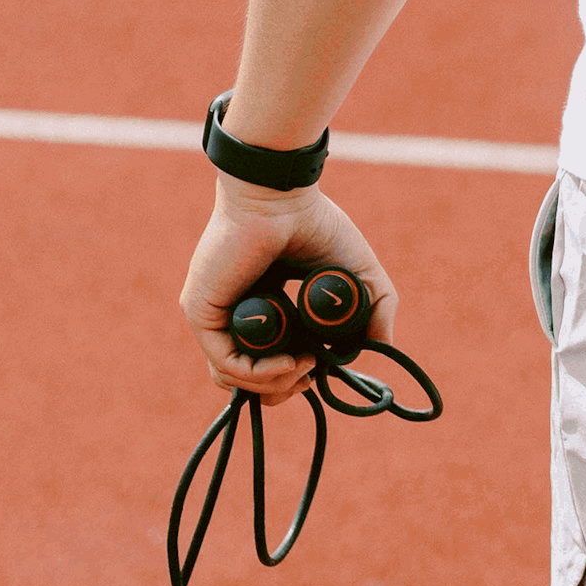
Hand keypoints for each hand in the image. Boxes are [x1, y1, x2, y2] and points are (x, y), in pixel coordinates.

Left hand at [180, 177, 398, 402]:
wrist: (281, 197)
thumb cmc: (315, 224)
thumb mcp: (359, 276)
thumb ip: (376, 313)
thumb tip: (384, 347)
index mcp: (265, 308)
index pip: (267, 363)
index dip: (296, 377)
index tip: (323, 364)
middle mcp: (236, 314)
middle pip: (248, 379)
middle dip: (285, 388)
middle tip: (312, 369)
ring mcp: (216, 315)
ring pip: (233, 379)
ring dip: (275, 384)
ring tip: (304, 363)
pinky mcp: (202, 312)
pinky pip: (225, 363)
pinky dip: (259, 374)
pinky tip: (291, 361)